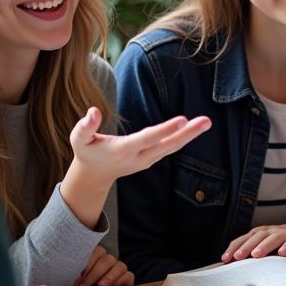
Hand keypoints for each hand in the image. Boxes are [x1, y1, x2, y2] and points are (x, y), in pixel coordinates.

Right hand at [62, 109, 211, 229]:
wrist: (94, 174)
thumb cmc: (87, 151)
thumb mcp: (78, 139)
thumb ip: (85, 126)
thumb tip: (94, 111)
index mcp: (122, 150)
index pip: (147, 139)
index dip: (164, 130)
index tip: (182, 119)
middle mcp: (138, 157)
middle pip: (166, 146)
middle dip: (187, 134)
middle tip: (206, 121)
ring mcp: (147, 160)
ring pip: (171, 148)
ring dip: (190, 135)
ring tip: (207, 122)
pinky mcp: (151, 159)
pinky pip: (170, 148)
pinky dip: (184, 138)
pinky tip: (196, 127)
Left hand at [75, 244, 135, 285]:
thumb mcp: (74, 285)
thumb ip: (73, 279)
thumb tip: (69, 276)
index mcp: (94, 259)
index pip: (96, 252)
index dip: (88, 262)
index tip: (78, 276)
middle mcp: (107, 263)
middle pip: (107, 259)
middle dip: (95, 272)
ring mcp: (118, 270)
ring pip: (119, 266)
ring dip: (110, 276)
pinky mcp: (127, 280)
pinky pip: (128, 276)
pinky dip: (122, 280)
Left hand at [222, 222, 285, 261]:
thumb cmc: (280, 244)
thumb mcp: (265, 247)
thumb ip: (251, 254)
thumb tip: (231, 266)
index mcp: (260, 233)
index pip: (245, 238)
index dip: (235, 247)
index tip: (225, 258)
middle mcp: (271, 231)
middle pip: (257, 237)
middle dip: (246, 247)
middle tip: (237, 257)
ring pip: (274, 238)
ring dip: (264, 246)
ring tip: (256, 255)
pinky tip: (282, 253)